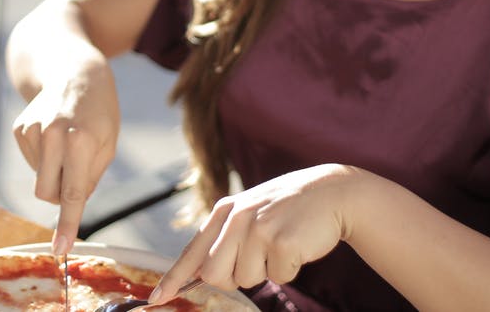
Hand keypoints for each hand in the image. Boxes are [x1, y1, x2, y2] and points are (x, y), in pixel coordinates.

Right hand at [11, 69, 119, 252]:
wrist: (75, 72)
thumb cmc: (99, 112)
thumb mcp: (108, 145)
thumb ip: (90, 179)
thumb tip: (69, 206)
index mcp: (82, 140)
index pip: (73, 193)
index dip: (67, 225)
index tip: (60, 250)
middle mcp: (53, 135)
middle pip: (48, 193)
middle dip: (62, 193)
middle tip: (78, 170)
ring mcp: (32, 130)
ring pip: (38, 180)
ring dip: (54, 174)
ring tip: (67, 145)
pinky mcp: (19, 129)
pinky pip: (30, 164)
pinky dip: (43, 159)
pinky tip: (53, 137)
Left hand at [149, 164, 358, 303]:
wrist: (332, 192)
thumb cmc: (288, 209)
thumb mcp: (251, 213)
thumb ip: (226, 238)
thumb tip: (202, 275)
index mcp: (225, 210)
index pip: (193, 251)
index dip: (174, 278)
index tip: (157, 298)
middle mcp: (237, 217)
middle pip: (216, 274)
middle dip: (236, 276)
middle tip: (259, 256)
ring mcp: (259, 228)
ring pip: (248, 279)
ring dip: (267, 270)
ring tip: (282, 243)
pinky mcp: (281, 241)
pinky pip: (278, 277)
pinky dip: (290, 269)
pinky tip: (298, 245)